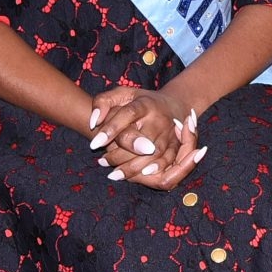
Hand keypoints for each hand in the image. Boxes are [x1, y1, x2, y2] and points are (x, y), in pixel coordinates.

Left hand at [88, 88, 205, 189]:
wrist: (173, 105)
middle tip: (102, 161)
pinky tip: (132, 176)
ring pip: (152, 155)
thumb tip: (94, 122)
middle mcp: (160, 119)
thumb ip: (102, 102)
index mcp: (145, 103)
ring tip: (113, 173)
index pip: (128, 114)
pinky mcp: (176, 146)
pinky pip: (165, 163)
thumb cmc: (140, 102)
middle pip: (141, 140)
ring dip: (131, 168)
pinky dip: (149, 173)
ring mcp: (170, 133)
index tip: (94, 144)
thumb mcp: (121, 95)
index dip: (111, 128)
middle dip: (119, 155)